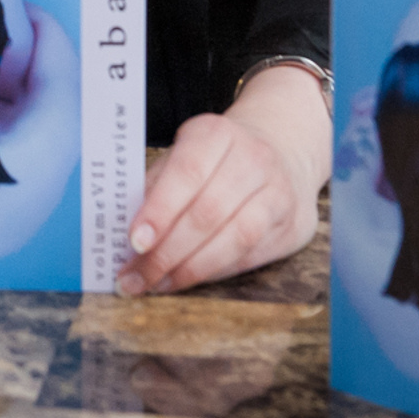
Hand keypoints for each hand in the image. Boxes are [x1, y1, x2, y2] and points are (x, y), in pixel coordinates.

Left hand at [118, 63, 328, 294]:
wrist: (282, 150)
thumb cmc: (216, 158)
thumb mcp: (183, 153)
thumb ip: (157, 186)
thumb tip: (126, 233)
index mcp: (216, 133)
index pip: (187, 172)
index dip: (160, 209)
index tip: (135, 241)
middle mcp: (253, 159)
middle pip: (208, 212)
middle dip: (167, 251)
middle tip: (136, 276)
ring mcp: (278, 192)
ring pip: (235, 239)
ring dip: (191, 269)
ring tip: (158, 283)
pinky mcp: (292, 225)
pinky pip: (249, 256)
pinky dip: (213, 272)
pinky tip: (187, 280)